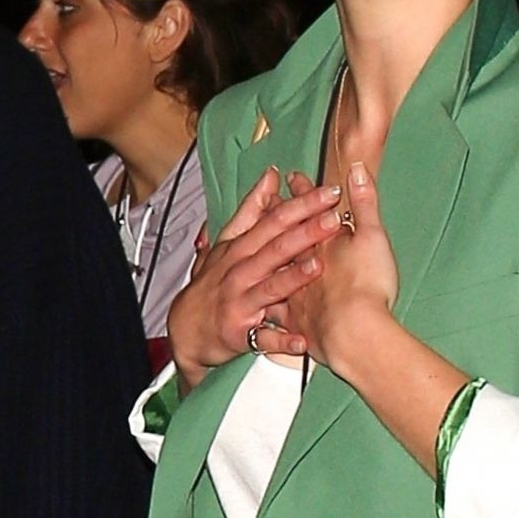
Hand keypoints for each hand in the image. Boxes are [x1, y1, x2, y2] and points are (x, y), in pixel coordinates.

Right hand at [167, 168, 341, 387]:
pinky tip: (302, 340)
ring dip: (293, 278)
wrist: (185, 329)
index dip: (300, 205)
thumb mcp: (226, 243)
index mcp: (240, 248)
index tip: (327, 192)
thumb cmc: (211, 283)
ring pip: (269, 288)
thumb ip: (251, 210)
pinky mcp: (240, 333)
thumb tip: (271, 176)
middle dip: (305, 232)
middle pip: (275, 248)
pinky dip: (282, 341)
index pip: (273, 220)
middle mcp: (240, 272)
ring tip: (317, 267)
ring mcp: (240, 302)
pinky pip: (263, 338)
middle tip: (333, 219)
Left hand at [279, 163, 398, 375]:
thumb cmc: (368, 286)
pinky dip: (272, 308)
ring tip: (260, 253)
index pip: (305, 211)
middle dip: (277, 220)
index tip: (291, 178)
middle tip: (269, 205)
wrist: (355, 334)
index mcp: (319, 244)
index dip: (300, 194)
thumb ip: (365, 203)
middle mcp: (301, 266)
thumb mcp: (373, 237)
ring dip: (270, 262)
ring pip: (274, 273)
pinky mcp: (296, 324)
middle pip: (283, 237)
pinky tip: (267, 309)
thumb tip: (355, 168)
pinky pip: (278, 314)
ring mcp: (295, 295)